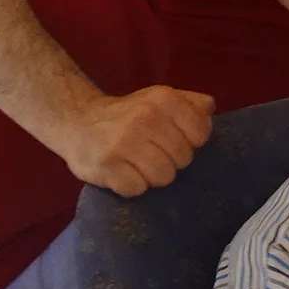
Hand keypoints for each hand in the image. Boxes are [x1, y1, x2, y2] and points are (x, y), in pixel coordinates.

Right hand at [60, 84, 214, 195]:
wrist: (78, 121)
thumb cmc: (128, 114)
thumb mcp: (160, 98)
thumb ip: (191, 103)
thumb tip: (209, 111)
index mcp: (164, 99)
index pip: (200, 135)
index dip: (189, 142)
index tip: (172, 140)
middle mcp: (145, 118)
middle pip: (183, 160)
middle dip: (170, 161)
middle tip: (150, 153)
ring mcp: (124, 142)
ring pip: (163, 178)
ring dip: (152, 176)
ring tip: (137, 164)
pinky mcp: (106, 166)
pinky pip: (137, 189)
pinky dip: (131, 186)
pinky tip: (122, 173)